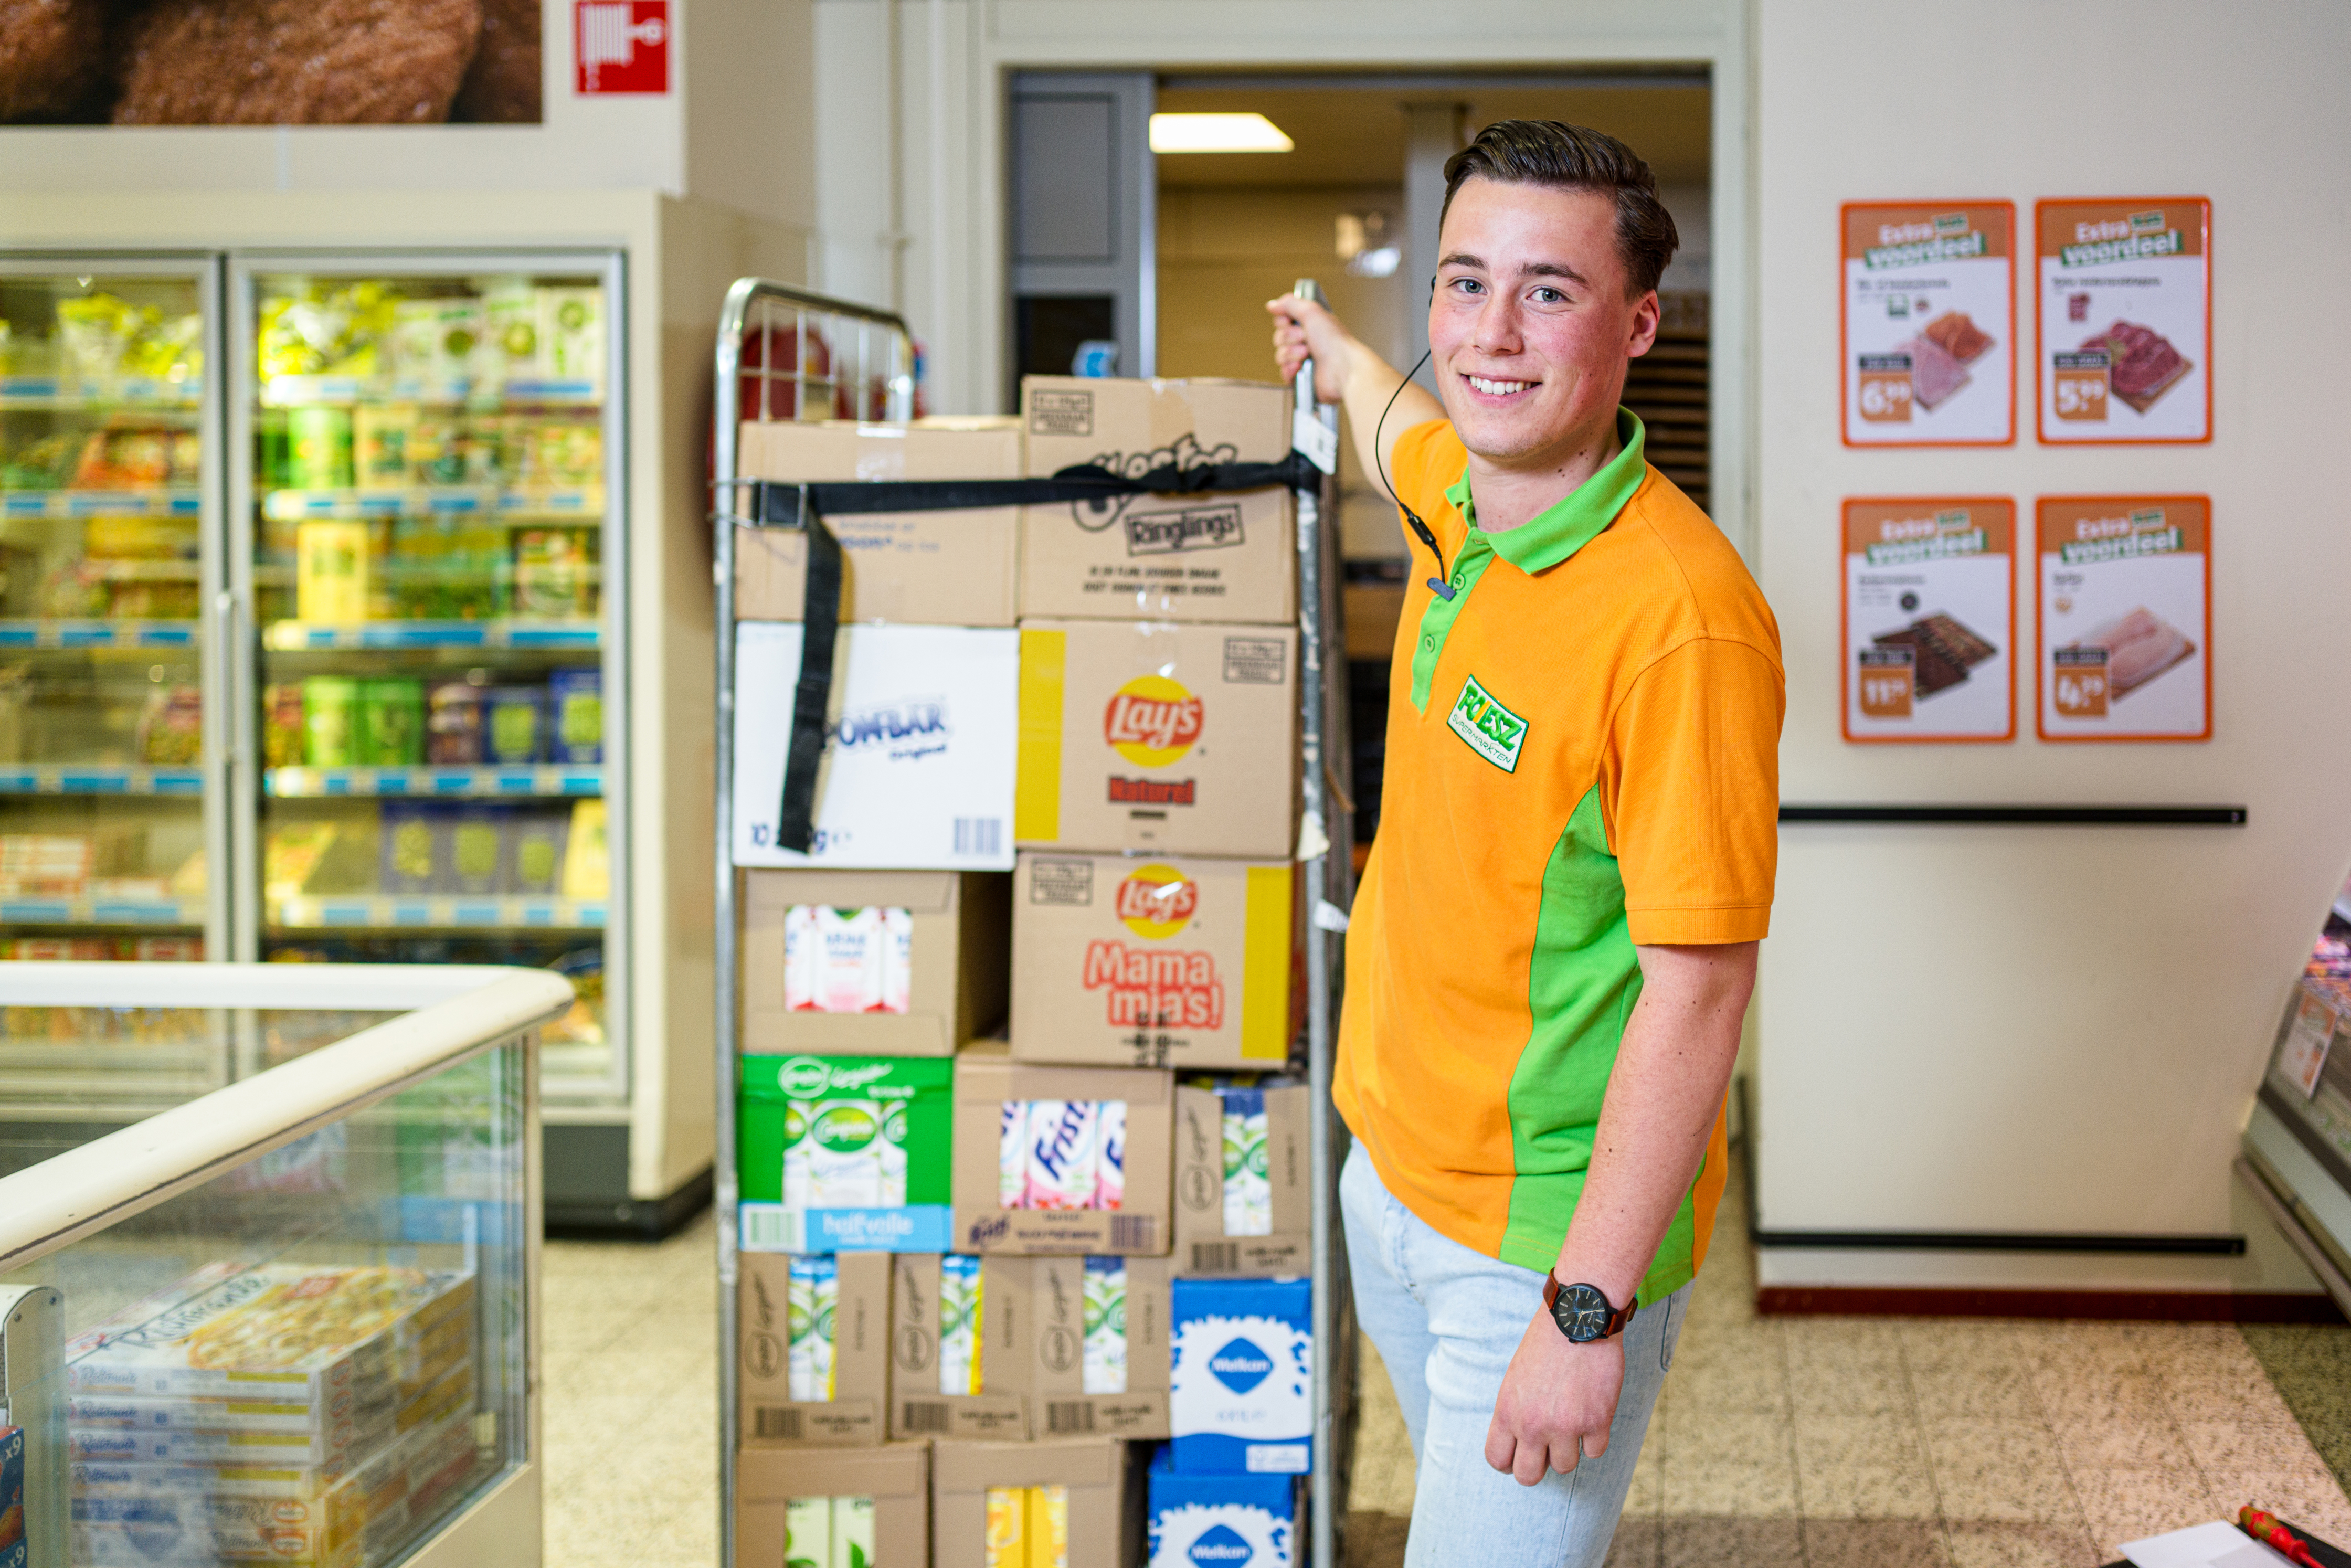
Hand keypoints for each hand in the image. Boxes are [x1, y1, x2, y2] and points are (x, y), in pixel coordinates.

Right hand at [1267, 293, 1355, 404]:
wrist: (1342, 368)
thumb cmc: (1334, 341)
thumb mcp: (1312, 312)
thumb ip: (1290, 304)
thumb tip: (1272, 305)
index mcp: (1311, 325)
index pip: (1283, 320)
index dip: (1284, 321)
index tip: (1291, 320)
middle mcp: (1307, 342)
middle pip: (1279, 337)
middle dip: (1289, 337)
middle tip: (1304, 337)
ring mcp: (1303, 360)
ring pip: (1280, 355)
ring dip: (1291, 353)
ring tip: (1306, 354)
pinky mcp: (1301, 377)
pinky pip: (1283, 372)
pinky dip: (1290, 369)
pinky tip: (1301, 367)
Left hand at [1484, 1310, 1624, 1485]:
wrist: (1579, 1319)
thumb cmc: (1545, 1344)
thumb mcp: (1515, 1378)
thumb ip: (1515, 1413)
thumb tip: (1519, 1443)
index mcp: (1508, 1411)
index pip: (1497, 1460)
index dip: (1509, 1463)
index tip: (1520, 1454)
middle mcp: (1533, 1424)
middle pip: (1529, 1476)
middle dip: (1538, 1467)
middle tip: (1547, 1449)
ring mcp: (1566, 1425)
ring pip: (1565, 1467)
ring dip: (1569, 1450)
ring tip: (1572, 1423)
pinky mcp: (1597, 1421)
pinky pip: (1594, 1452)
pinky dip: (1594, 1439)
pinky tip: (1592, 1415)